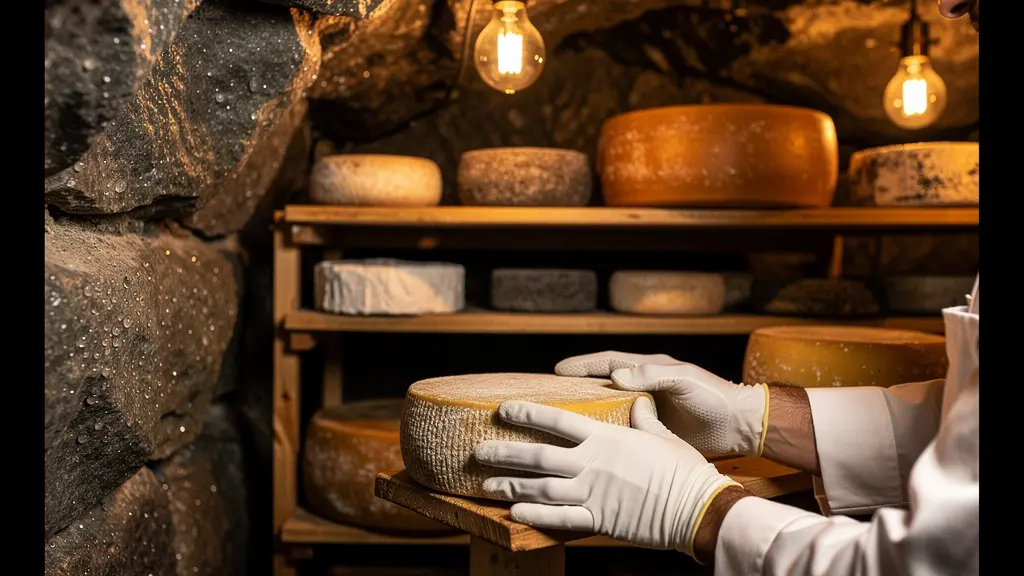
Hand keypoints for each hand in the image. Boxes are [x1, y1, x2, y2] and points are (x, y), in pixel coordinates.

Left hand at [473, 397, 739, 554]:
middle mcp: (592, 463)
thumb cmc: (684, 469)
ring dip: (510, 487)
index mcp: (606, 438)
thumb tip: (638, 401)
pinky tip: (514, 514)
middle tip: (478, 451)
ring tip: (485, 486)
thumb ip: (644, 419)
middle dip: (504, 453)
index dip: (526, 414)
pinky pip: (559, 518)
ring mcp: (592, 492)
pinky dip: (534, 517)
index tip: (503, 410)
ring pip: (540, 488)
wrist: (697, 507)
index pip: (556, 421)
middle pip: (538, 456)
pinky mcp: (598, 519)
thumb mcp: (663, 436)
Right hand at [555, 351, 768, 455]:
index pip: (607, 362)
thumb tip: (614, 376)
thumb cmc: (714, 396)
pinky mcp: (651, 432)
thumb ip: (652, 375)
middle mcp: (642, 388)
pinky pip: (622, 431)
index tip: (557, 370)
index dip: (582, 365)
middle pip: (601, 385)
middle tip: (549, 397)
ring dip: (586, 415)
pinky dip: (605, 436)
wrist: (739, 425)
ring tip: (560, 425)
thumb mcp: (683, 380)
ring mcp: (646, 411)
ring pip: (608, 410)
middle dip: (575, 389)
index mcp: (648, 369)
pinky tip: (590, 447)